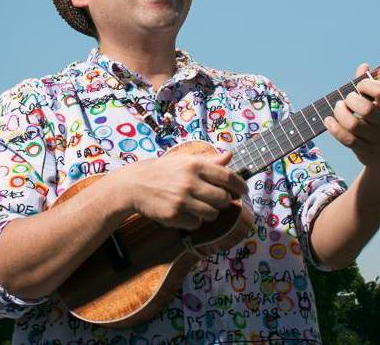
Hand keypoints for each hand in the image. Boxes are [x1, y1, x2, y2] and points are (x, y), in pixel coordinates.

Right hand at [111, 152, 247, 230]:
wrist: (134, 184)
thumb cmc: (162, 170)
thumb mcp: (184, 160)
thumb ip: (209, 161)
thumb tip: (230, 156)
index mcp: (195, 165)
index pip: (227, 176)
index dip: (240, 185)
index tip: (245, 191)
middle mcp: (190, 182)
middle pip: (223, 199)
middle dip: (223, 201)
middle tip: (217, 199)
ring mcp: (182, 200)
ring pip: (212, 214)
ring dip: (210, 212)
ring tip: (199, 205)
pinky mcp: (174, 215)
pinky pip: (196, 224)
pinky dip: (195, 221)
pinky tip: (186, 212)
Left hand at [324, 63, 379, 181]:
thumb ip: (371, 87)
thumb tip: (363, 66)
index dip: (366, 84)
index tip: (359, 87)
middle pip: (366, 109)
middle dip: (350, 101)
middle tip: (346, 101)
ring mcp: (376, 139)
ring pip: (354, 125)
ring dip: (340, 114)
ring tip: (338, 110)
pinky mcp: (365, 151)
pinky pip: (347, 139)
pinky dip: (334, 128)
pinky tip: (328, 121)